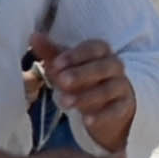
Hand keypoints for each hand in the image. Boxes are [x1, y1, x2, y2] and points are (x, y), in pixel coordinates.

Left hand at [28, 31, 137, 157]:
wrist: (106, 105)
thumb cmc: (82, 78)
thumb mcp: (65, 66)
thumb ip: (50, 52)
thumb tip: (34, 36)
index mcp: (101, 52)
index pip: (93, 48)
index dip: (75, 55)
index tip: (56, 64)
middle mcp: (115, 66)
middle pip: (102, 67)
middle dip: (81, 74)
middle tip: (61, 81)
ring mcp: (121, 86)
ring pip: (108, 89)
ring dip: (86, 96)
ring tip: (64, 103)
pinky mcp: (124, 106)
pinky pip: (116, 110)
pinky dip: (102, 115)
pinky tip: (87, 121)